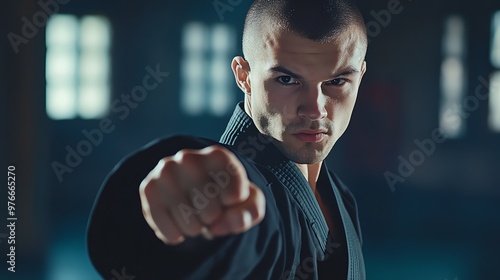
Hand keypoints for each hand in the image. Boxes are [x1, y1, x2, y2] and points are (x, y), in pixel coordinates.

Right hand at [139, 145, 265, 244]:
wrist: (193, 189)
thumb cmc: (226, 195)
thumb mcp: (249, 202)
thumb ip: (250, 212)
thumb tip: (222, 225)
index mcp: (218, 156)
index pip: (236, 196)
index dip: (235, 207)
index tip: (231, 198)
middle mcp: (189, 157)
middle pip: (211, 211)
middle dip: (214, 219)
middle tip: (210, 210)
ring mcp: (166, 171)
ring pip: (189, 223)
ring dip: (196, 229)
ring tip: (195, 215)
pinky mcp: (148, 188)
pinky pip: (168, 230)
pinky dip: (176, 236)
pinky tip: (179, 224)